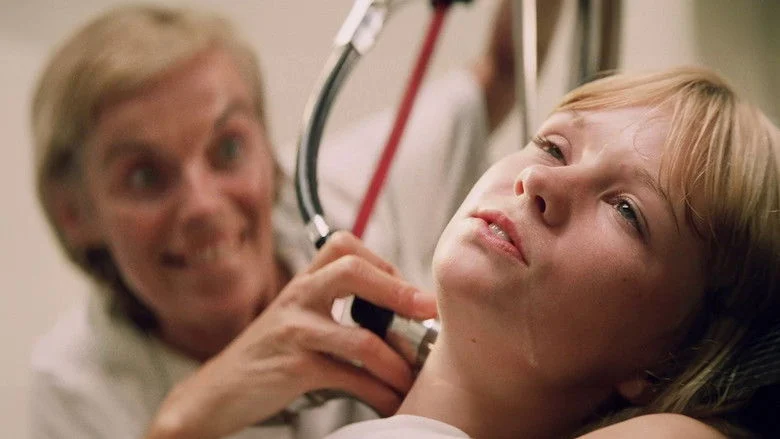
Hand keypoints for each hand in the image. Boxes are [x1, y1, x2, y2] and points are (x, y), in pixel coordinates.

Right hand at [145, 231, 437, 438]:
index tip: (406, 291)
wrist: (217, 392)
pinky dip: (378, 392)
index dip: (381, 261)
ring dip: (396, 360)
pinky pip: (349, 378)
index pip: (343, 245)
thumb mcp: (296, 320)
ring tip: (413, 376)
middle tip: (428, 311)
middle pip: (352, 270)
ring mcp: (294, 332)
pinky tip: (390, 400)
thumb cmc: (267, 357)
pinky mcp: (294, 369)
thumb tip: (397, 318)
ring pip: (360, 337)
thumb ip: (333, 308)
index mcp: (302, 282)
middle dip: (398, 290)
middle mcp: (298, 297)